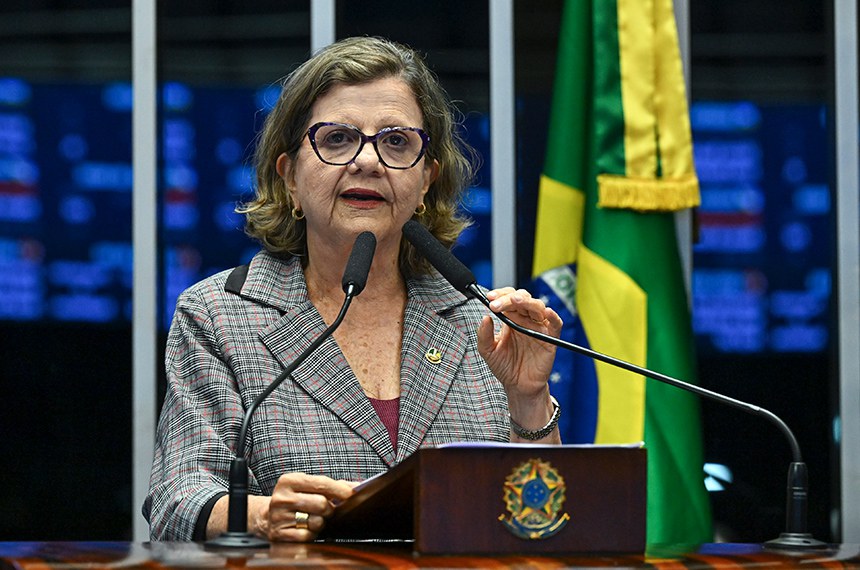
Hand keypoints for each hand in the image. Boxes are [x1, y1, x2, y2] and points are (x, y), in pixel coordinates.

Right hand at [260, 473, 355, 541]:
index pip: (321, 483)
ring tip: (313, 518)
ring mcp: (279, 517)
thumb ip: (333, 485)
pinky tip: (305, 528)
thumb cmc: (295, 499)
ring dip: (320, 522)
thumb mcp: (308, 486)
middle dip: (329, 509)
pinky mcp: (279, 534)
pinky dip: (311, 534)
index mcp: (289, 480)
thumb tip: (357, 487)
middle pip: (321, 504)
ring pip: (316, 521)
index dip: (339, 490)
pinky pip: (308, 536)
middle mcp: (281, 498)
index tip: (351, 494)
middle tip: (327, 510)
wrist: (266, 517)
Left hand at [476, 287, 562, 426]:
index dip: (500, 295)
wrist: (518, 386)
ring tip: (515, 301)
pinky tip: (546, 312)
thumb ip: (484, 335)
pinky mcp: (550, 338)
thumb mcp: (488, 351)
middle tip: (496, 304)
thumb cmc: (505, 366)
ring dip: (527, 301)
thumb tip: (484, 317)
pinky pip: (555, 324)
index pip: (508, 299)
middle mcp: (525, 319)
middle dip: (508, 298)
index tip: (489, 298)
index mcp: (511, 318)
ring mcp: (538, 327)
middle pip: (522, 299)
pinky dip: (553, 317)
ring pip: (537, 306)